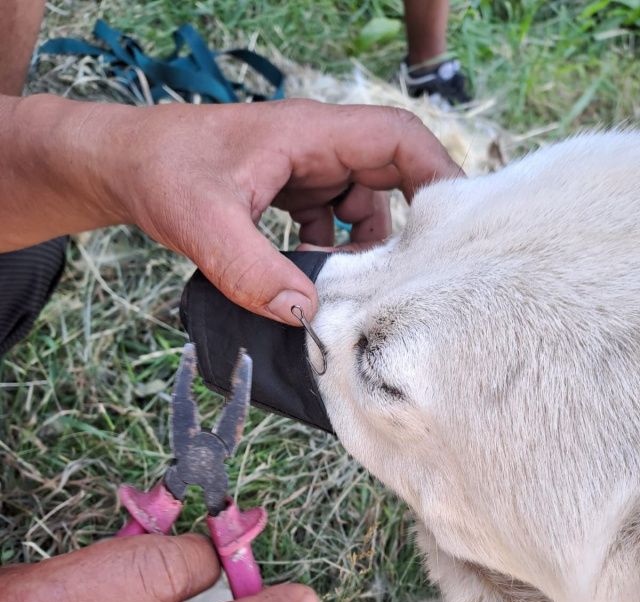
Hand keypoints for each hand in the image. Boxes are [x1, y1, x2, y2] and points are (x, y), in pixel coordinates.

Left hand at [113, 99, 458, 321]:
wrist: (122, 164)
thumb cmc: (161, 171)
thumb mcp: (204, 222)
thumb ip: (251, 269)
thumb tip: (304, 313)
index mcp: (309, 134)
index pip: (395, 137)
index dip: (434, 172)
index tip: (452, 224)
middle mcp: (314, 149)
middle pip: (388, 176)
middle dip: (401, 226)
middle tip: (405, 277)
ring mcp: (302, 172)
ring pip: (359, 207)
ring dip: (360, 249)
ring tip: (351, 290)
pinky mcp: (287, 195)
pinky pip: (329, 223)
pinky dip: (330, 254)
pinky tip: (314, 284)